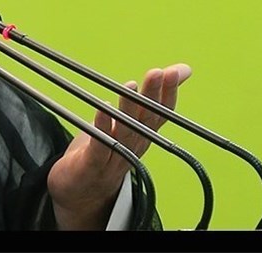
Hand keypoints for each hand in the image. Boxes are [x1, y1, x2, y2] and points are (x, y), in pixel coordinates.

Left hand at [47, 63, 191, 229]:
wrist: (81, 193)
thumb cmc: (105, 151)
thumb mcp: (128, 121)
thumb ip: (147, 97)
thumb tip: (180, 70)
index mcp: (142, 134)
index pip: (161, 113)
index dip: (169, 93)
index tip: (175, 71)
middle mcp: (134, 145)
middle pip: (147, 119)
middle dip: (153, 95)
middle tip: (158, 73)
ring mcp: (114, 156)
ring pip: (125, 131)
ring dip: (129, 108)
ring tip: (132, 86)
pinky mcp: (92, 164)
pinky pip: (99, 144)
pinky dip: (102, 126)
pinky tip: (102, 107)